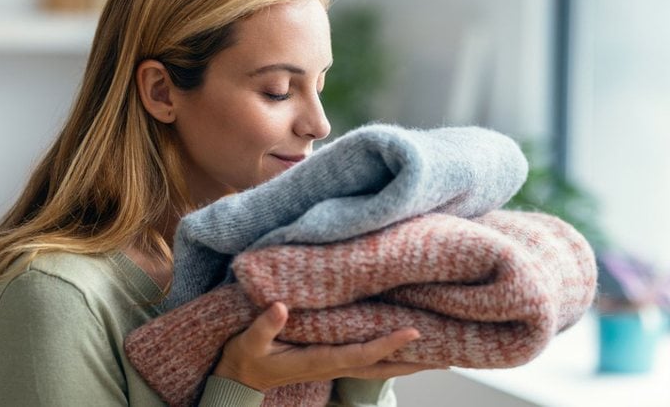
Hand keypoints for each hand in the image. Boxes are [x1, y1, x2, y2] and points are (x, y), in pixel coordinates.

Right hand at [213, 302, 442, 390]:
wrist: (240, 380)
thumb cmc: (246, 358)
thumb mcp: (249, 342)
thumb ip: (265, 325)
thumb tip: (281, 307)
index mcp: (318, 360)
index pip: (361, 353)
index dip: (388, 344)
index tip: (413, 332)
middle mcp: (332, 366)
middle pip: (382, 367)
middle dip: (414, 361)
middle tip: (447, 353)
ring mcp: (334, 366)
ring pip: (379, 367)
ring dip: (408, 362)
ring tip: (438, 354)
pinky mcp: (331, 361)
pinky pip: (368, 361)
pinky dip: (390, 357)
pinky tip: (403, 350)